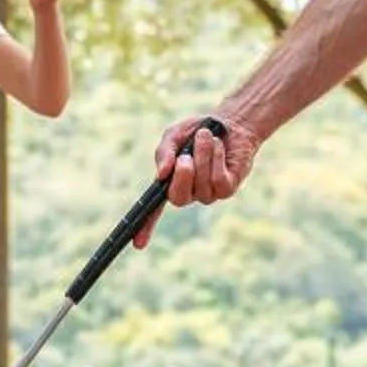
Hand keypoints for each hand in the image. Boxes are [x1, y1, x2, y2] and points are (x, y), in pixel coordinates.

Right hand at [137, 114, 251, 245]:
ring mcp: (208, 194)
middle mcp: (189, 193)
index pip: (153, 210)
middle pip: (178, 198)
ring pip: (202, 185)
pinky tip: (219, 146)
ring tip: (206, 136)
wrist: (229, 123)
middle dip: (182, 176)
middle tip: (186, 156)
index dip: (145, 227)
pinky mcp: (227, 189)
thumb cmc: (197, 132)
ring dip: (202, 155)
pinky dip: (217, 159)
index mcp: (170, 183)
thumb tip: (161, 174)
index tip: (138, 243)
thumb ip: (164, 153)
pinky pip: (218, 181)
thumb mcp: (174, 136)